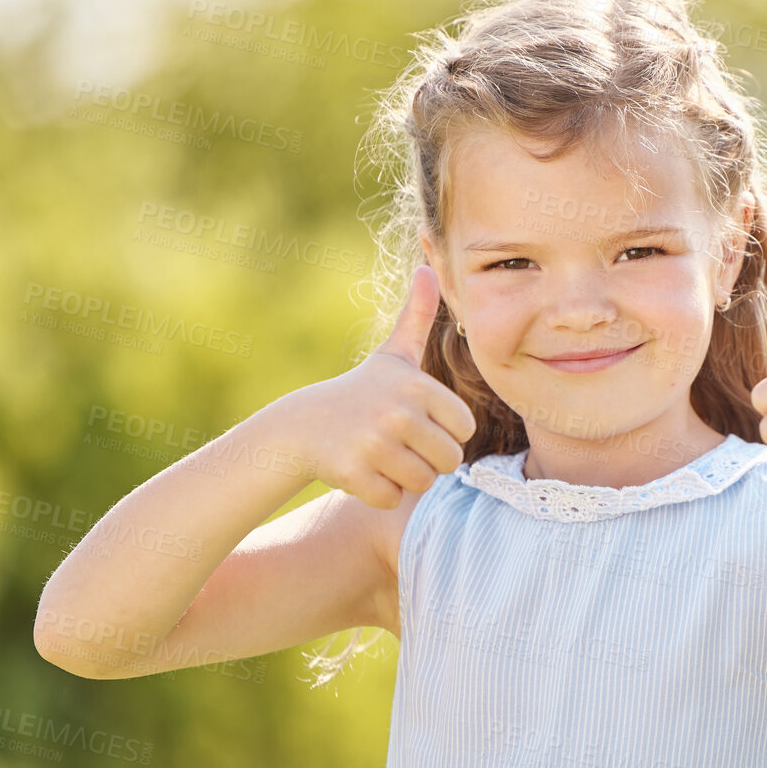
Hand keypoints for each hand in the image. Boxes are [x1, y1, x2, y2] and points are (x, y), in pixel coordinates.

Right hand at [290, 264, 476, 507]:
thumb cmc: (360, 391)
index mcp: (417, 386)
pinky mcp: (354, 474)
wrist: (302, 425)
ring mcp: (374, 444)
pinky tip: (362, 470)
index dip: (443, 432)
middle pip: (448, 461)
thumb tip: (428, 268)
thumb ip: (417, 316)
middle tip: (397, 443)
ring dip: (404, 477)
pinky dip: (380, 493)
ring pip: (423, 483)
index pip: (464, 430)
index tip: (416, 421)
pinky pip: (392, 499)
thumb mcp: (393, 355)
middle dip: (427, 459)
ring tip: (380, 455)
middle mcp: (398, 413)